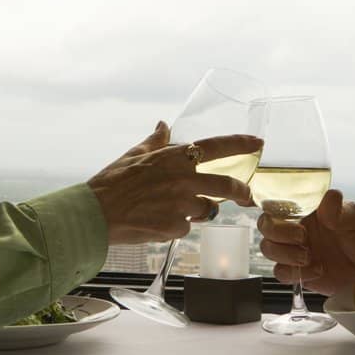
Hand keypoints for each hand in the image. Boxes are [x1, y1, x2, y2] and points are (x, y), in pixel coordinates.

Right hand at [87, 123, 261, 244]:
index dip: (240, 144)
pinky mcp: (175, 228)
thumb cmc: (112, 182)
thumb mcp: (134, 155)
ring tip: (172, 209)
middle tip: (246, 197)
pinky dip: (176, 226)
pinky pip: (186, 228)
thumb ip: (155, 141)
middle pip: (226, 186)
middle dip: (242, 192)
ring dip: (198, 211)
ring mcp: (181, 206)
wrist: (96, 214)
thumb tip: (164, 125)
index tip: (258, 143)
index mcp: (174, 158)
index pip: (216, 147)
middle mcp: (183, 180)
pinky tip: (156, 222)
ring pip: (205, 210)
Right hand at [256, 188, 354, 294]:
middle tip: (303, 238)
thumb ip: (340, 209)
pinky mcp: (299, 272)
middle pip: (266, 225)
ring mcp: (295, 250)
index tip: (284, 215)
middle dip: (278, 233)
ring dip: (285, 254)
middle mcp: (295, 227)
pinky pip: (281, 273)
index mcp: (305, 209)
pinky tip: (318, 270)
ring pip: (267, 249)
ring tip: (310, 256)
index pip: (276, 202)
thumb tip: (329, 198)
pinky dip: (295, 273)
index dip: (270, 207)